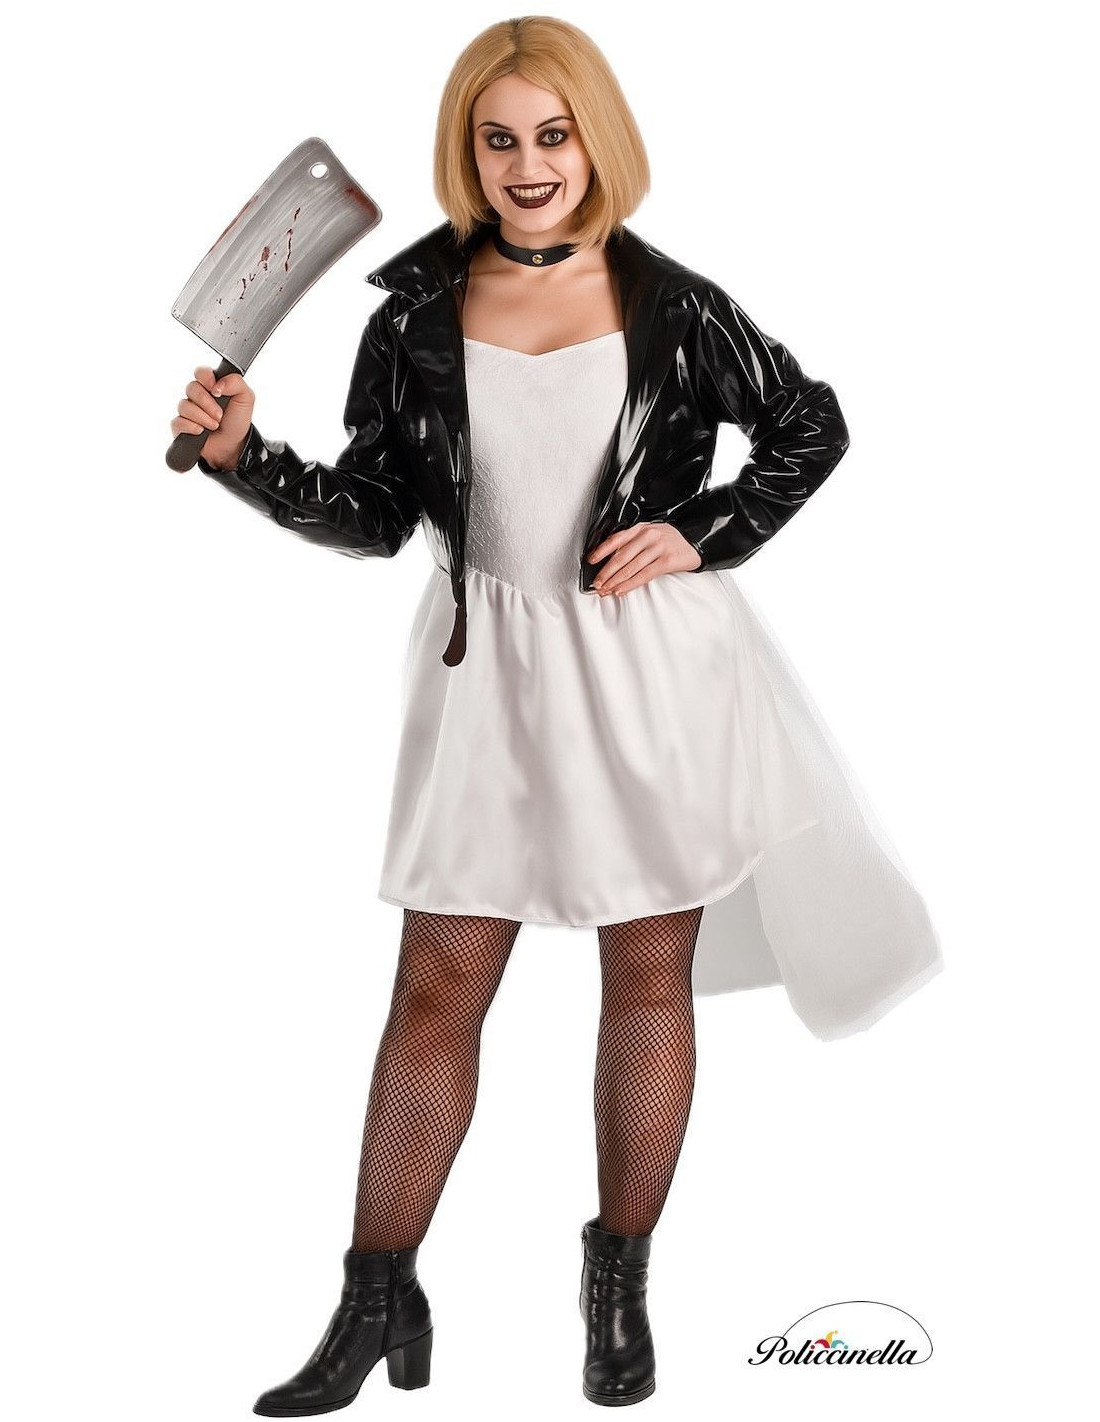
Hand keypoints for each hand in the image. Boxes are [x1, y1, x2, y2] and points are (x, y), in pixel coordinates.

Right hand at [170, 366, 254, 470]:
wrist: (233, 446)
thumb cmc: (237, 421)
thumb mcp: (246, 398)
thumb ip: (236, 382)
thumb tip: (217, 384)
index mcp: (211, 386)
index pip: (200, 372)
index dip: (205, 378)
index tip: (216, 390)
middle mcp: (197, 396)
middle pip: (191, 388)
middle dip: (207, 403)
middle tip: (219, 415)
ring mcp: (187, 411)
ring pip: (184, 406)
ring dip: (202, 418)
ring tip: (214, 426)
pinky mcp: (180, 426)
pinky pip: (177, 422)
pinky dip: (191, 427)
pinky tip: (201, 432)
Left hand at [586, 522, 701, 595]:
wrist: (696, 542)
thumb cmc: (670, 541)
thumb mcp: (651, 534)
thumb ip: (634, 542)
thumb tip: (612, 559)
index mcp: (641, 528)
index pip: (616, 539)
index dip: (601, 551)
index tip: (590, 561)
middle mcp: (648, 536)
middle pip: (620, 556)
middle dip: (606, 572)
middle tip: (597, 583)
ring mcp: (657, 548)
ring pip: (630, 568)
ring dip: (615, 581)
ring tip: (605, 590)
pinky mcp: (666, 561)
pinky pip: (644, 575)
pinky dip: (630, 584)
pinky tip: (621, 590)